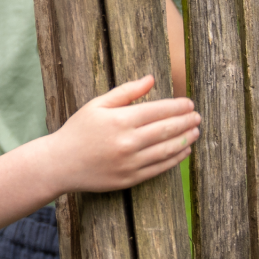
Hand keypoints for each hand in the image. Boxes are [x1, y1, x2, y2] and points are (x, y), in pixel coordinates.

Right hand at [43, 75, 200, 194]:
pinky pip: (159, 168)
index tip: (189, 103)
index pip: (158, 110)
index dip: (178, 106)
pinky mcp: (129, 179)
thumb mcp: (97, 105)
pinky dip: (175, 159)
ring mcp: (129, 163)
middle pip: (167, 130)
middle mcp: (127, 142)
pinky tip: (184, 150)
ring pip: (167, 150)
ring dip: (185, 140)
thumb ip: (126, 91)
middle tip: (198, 116)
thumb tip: (152, 79)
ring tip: (196, 132)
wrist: (60, 164)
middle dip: (186, 122)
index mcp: (120, 120)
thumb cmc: (78, 130)